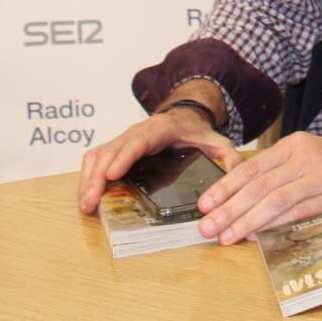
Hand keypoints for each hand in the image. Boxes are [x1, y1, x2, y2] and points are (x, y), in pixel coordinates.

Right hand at [76, 109, 241, 215]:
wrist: (186, 115)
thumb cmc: (197, 131)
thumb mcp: (217, 142)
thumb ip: (228, 156)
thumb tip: (236, 173)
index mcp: (160, 129)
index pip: (138, 142)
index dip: (124, 157)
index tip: (112, 174)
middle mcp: (137, 132)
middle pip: (111, 151)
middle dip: (97, 177)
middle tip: (90, 202)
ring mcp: (124, 139)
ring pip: (98, 155)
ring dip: (88, 179)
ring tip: (85, 205)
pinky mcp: (117, 148)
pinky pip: (96, 158)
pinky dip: (88, 175)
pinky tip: (87, 196)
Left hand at [193, 132, 321, 245]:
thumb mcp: (311, 155)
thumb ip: (281, 171)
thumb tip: (241, 196)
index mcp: (296, 144)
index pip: (252, 167)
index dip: (225, 187)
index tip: (205, 204)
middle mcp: (307, 156)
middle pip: (259, 185)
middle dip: (228, 208)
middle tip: (206, 226)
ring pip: (275, 200)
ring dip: (246, 221)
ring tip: (225, 236)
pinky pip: (298, 213)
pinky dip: (274, 225)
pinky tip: (256, 235)